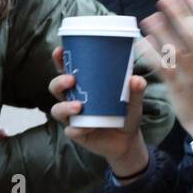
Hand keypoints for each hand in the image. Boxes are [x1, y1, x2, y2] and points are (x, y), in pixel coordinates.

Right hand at [48, 45, 149, 176]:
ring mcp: (72, 117)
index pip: (66, 69)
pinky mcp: (76, 133)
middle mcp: (73, 99)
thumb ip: (135, 90)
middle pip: (55, 87)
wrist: (127, 141)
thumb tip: (136, 79)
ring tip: (79, 106)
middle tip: (71, 80)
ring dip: (64, 107)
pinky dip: (77, 129)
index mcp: (83, 85)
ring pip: (57, 110)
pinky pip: (71, 130)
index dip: (59, 60)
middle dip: (59, 82)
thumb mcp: (133, 101)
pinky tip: (88, 128)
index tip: (59, 51)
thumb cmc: (126, 114)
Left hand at [138, 0, 192, 137]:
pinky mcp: (177, 85)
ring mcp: (192, 73)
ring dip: (160, 28)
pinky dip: (150, 51)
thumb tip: (190, 26)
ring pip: (174, 44)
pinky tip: (141, 41)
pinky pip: (161, 64)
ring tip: (149, 17)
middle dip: (177, 11)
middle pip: (191, 29)